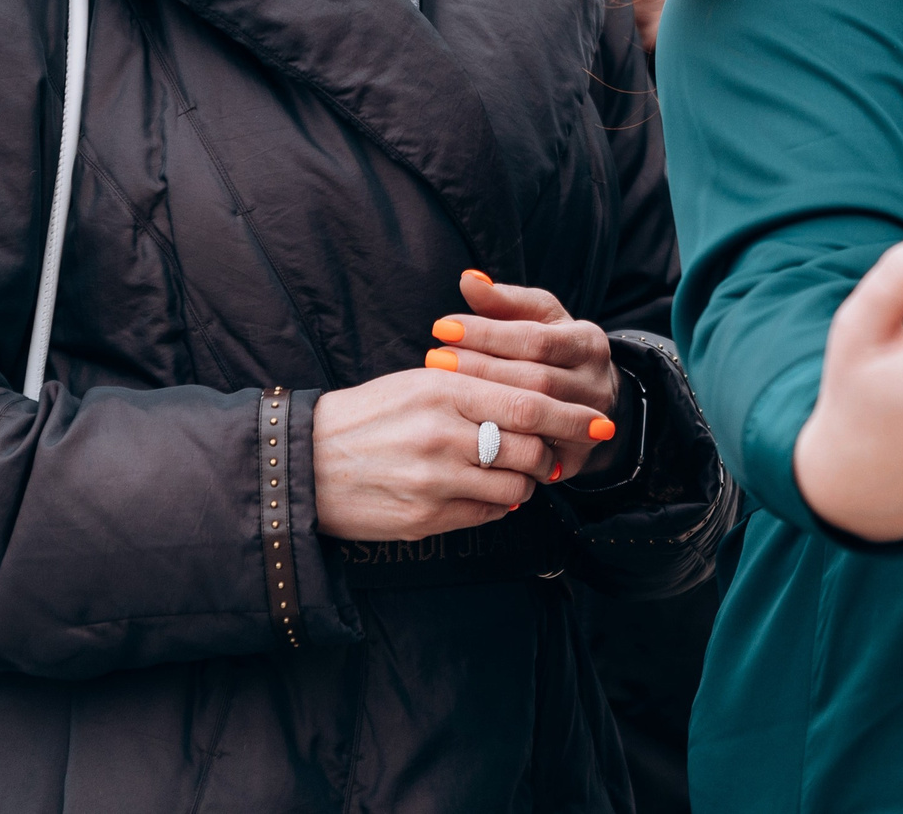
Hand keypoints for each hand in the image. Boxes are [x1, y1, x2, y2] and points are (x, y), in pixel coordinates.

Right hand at [312, 362, 615, 540]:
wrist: (303, 464)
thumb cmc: (368, 415)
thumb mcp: (419, 382)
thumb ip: (476, 386)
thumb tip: (532, 401)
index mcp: (444, 388)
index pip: (528, 402)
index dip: (570, 416)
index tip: (599, 422)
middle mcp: (443, 434)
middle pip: (529, 448)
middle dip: (551, 453)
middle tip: (556, 453)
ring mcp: (434, 480)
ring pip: (514, 487)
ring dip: (526, 483)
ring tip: (516, 474)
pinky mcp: (424, 519)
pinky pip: (486, 515)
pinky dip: (499, 506)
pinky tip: (486, 494)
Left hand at [426, 269, 620, 484]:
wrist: (587, 402)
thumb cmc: (551, 351)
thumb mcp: (537, 320)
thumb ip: (503, 302)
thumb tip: (468, 280)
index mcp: (589, 343)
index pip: (535, 338)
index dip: (488, 333)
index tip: (443, 326)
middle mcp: (596, 383)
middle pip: (534, 379)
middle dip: (480, 367)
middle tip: (435, 358)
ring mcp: (588, 424)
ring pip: (533, 416)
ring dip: (483, 402)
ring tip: (441, 388)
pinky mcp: (572, 460)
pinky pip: (530, 454)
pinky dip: (495, 441)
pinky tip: (461, 428)